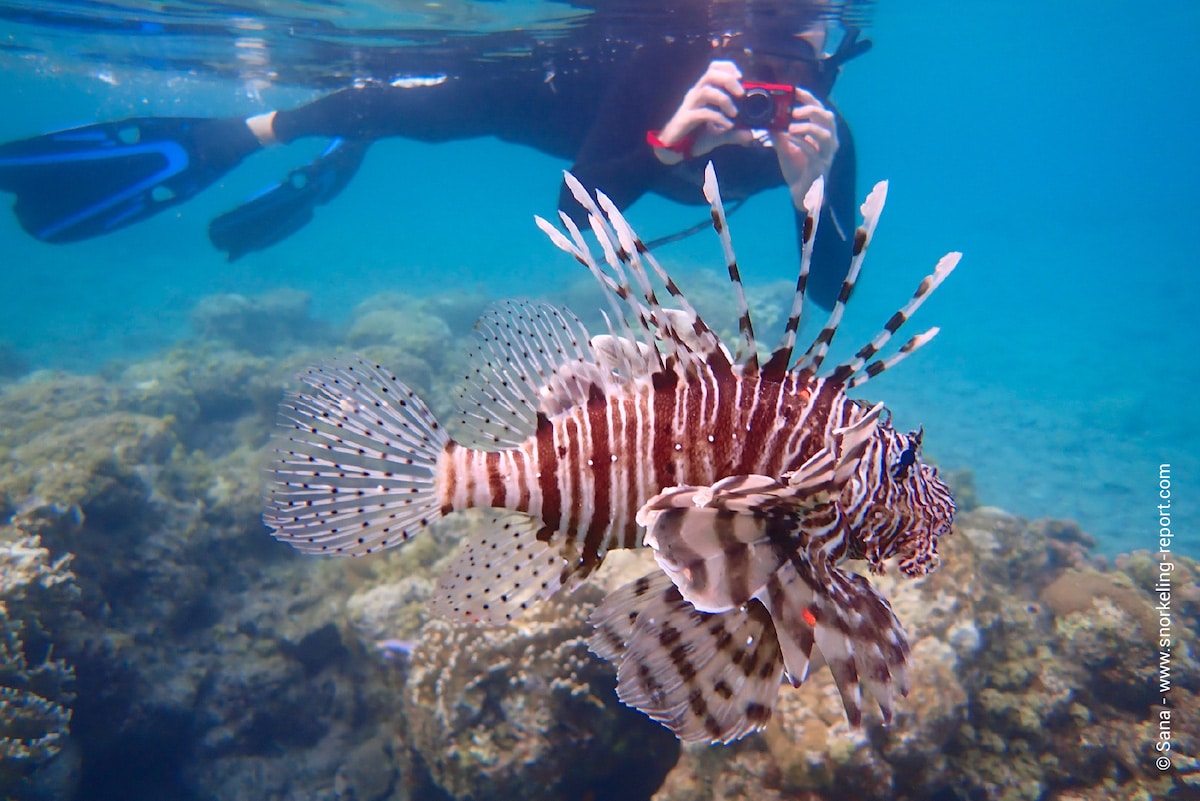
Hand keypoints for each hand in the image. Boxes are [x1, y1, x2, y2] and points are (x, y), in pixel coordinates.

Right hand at [653, 60, 755, 162]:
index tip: (741, 77)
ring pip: (706, 91)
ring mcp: (689, 106)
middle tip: (741, 94)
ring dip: (724, 100)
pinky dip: (717, 118)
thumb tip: (750, 135)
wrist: (673, 149)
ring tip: (734, 113)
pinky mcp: (685, 119)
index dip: (727, 67)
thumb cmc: (694, 137)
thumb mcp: (718, 134)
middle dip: (728, 80)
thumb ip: (734, 134)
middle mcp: (695, 95)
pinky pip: (702, 113)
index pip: (712, 69)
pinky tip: (727, 126)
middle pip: (710, 75)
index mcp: (702, 92)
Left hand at [773, 86, 838, 209]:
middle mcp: (829, 140)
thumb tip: (767, 118)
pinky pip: (813, 151)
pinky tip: (789, 138)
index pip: (819, 108)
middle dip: (811, 110)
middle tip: (794, 111)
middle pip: (827, 117)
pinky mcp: (820, 166)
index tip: (794, 91)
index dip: (808, 98)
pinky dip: (801, 142)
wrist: (800, 190)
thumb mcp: (785, 145)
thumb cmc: (796, 166)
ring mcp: (826, 153)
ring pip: (825, 134)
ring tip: (791, 126)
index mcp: (822, 130)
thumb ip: (779, 132)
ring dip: (807, 127)